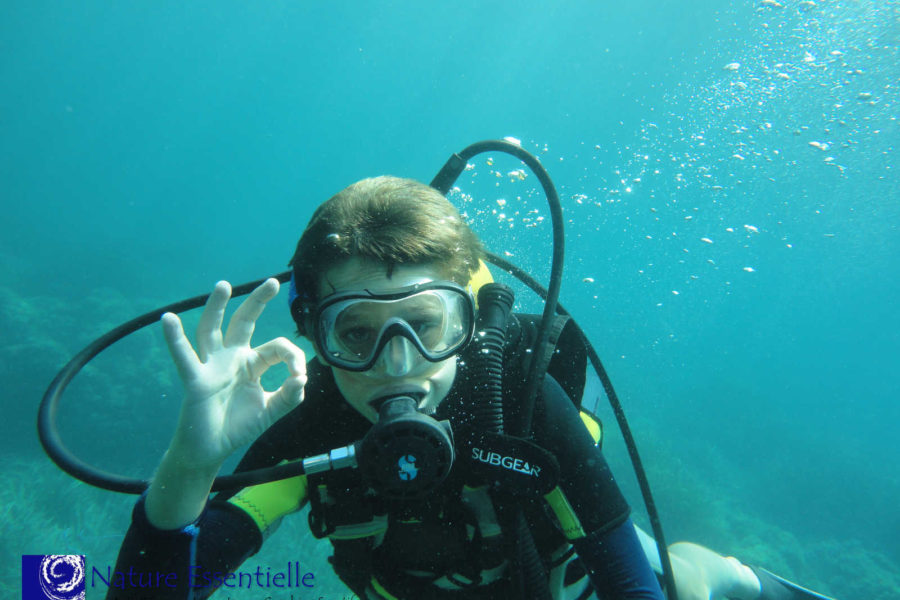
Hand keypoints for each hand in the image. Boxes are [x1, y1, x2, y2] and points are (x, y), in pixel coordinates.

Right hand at [161, 278, 305, 468]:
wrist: (211, 450)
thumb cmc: (238, 427)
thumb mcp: (270, 411)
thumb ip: (288, 397)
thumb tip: (302, 378)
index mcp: (251, 364)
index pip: (276, 348)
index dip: (292, 358)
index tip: (299, 377)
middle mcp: (231, 358)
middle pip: (243, 322)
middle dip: (257, 302)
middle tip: (273, 282)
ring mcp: (212, 366)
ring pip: (212, 330)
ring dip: (216, 307)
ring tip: (224, 285)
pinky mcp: (196, 379)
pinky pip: (184, 356)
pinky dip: (174, 338)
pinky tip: (168, 319)